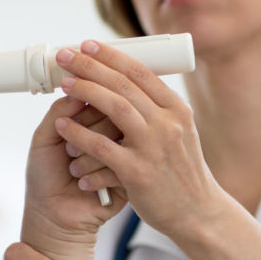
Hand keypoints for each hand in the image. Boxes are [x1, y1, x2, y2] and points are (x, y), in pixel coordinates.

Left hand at [21, 95, 125, 254]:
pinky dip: (95, 174)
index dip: (86, 102)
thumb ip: (60, 110)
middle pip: (113, 112)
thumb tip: (79, 90)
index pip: (102, 95)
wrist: (52, 216)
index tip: (71, 119)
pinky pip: (121, 165)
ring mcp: (125, 156)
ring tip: (73, 168)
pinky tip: (82, 184)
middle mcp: (113, 134)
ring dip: (86, 154)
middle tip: (68, 150)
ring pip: (117, 137)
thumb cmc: (47, 176)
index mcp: (96, 121)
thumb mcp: (45, 138)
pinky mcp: (130, 179)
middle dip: (84, 130)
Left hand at [53, 40, 227, 235]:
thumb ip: (159, 110)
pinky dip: (79, 135)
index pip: (141, 72)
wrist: (197, 215)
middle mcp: (168, 124)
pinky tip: (62, 127)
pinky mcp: (138, 173)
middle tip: (65, 56)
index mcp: (177, 110)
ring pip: (115, 108)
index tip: (88, 45)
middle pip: (124, 85)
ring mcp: (154, 148)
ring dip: (85, 92)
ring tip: (64, 85)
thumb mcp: (180, 133)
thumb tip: (129, 83)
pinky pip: (102, 147)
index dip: (112, 56)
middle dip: (91, 66)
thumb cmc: (182, 173)